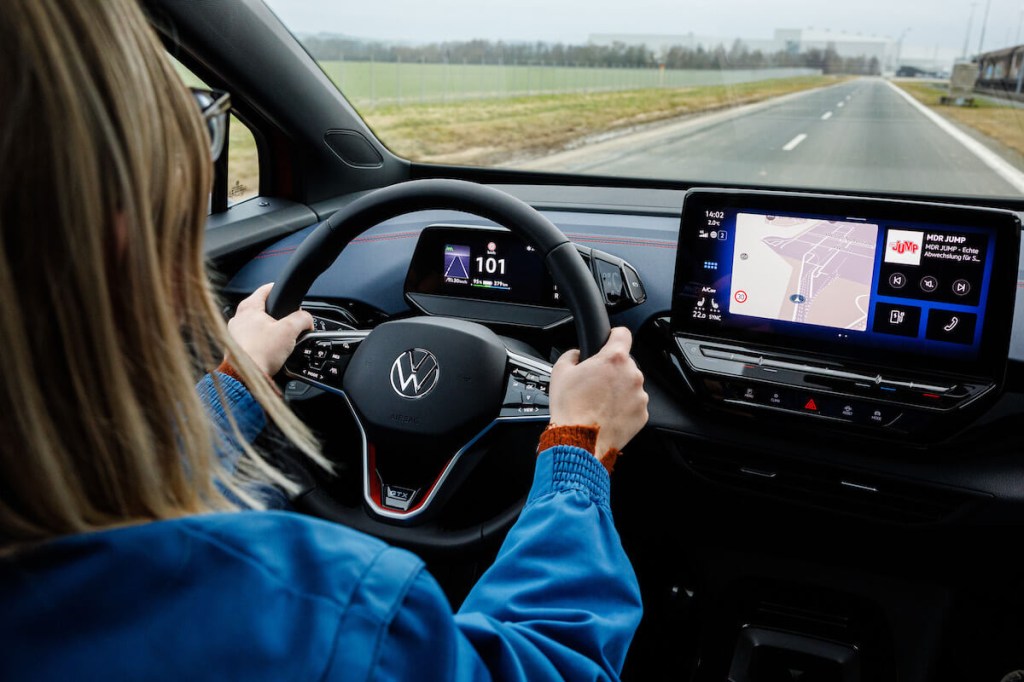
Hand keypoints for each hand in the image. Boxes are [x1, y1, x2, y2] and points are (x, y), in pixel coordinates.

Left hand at [226, 283, 312, 375]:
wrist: (245, 377)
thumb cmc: (260, 353)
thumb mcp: (289, 331)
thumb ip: (302, 319)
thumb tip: (308, 319)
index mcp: (248, 307)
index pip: (267, 289)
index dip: (282, 291)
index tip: (290, 297)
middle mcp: (238, 317)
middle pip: (264, 308)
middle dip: (279, 315)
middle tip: (289, 324)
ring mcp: (234, 332)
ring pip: (258, 324)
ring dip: (270, 329)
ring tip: (280, 340)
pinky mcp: (235, 346)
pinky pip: (252, 338)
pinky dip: (262, 341)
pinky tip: (270, 350)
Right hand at [549, 327, 648, 454]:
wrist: (580, 441)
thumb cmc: (571, 409)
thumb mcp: (559, 372)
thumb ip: (571, 355)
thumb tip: (577, 355)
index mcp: (614, 359)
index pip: (623, 334)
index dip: (614, 336)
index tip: (611, 340)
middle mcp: (631, 375)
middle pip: (625, 363)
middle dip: (612, 370)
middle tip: (595, 383)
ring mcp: (639, 395)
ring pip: (630, 385)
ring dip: (618, 390)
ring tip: (599, 403)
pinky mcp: (642, 414)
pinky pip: (633, 404)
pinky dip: (623, 407)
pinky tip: (607, 414)